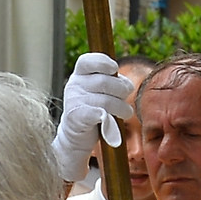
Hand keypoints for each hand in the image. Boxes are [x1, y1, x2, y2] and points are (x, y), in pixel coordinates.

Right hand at [51, 52, 138, 184]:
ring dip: (122, 108)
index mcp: (79, 75)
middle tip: (126, 97)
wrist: (76, 138)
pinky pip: (100, 113)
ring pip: (107, 100)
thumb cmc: (92, 111)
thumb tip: (127, 84)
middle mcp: (74, 85)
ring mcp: (73, 101)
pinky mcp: (76, 117)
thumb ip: (110, 81)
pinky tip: (113, 121)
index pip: (89, 61)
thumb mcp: (98, 91)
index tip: (115, 68)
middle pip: (105, 81)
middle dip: (122, 89)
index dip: (103, 62)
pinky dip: (110, 118)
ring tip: (125, 112)